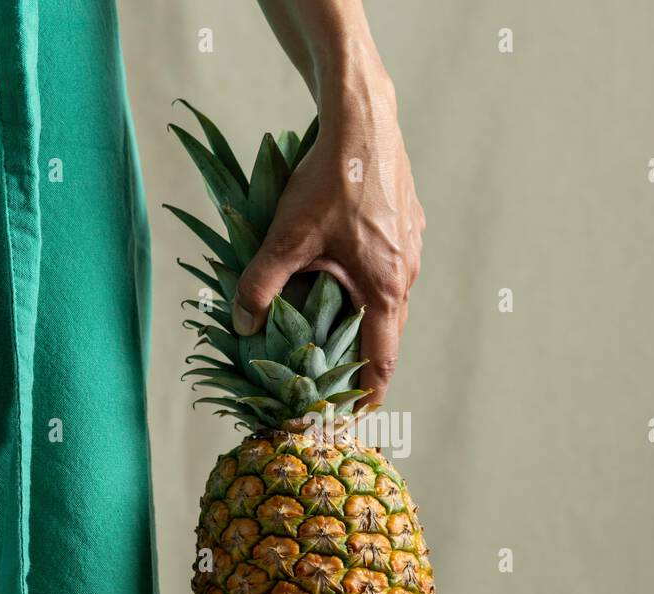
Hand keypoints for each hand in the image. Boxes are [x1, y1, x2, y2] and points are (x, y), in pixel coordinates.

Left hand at [231, 68, 424, 407]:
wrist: (362, 118)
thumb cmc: (328, 180)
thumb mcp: (285, 238)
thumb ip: (260, 285)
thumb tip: (241, 324)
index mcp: (385, 288)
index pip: (381, 360)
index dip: (367, 393)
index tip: (354, 415)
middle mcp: (407, 274)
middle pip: (387, 333)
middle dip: (362, 359)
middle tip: (335, 380)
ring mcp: (412, 248)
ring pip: (390, 299)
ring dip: (364, 318)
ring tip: (333, 328)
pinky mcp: (409, 224)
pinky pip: (391, 268)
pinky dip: (369, 283)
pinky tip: (342, 270)